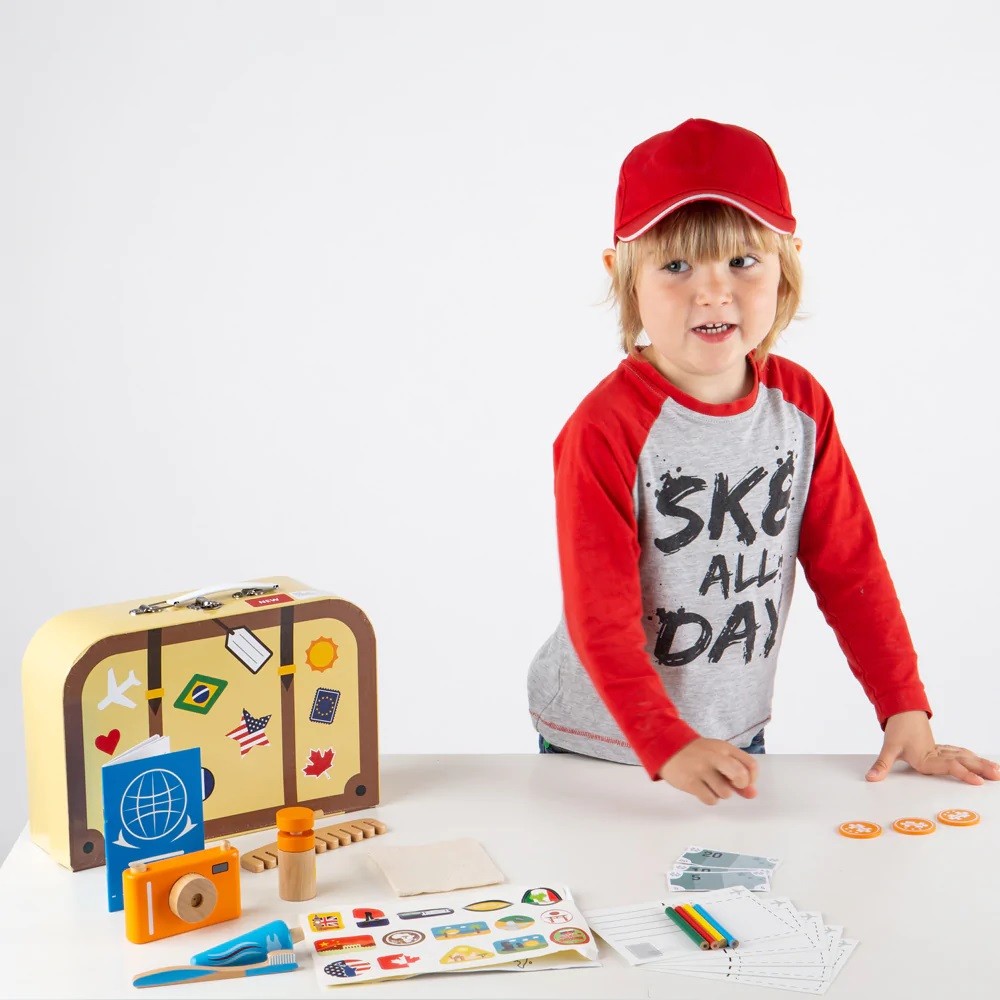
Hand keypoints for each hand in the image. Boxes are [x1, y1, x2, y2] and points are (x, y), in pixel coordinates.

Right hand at [658, 737, 757, 804]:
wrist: (666, 746)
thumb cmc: (697, 753)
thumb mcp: (718, 756)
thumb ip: (736, 773)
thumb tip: (752, 794)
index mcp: (724, 748)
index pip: (751, 765)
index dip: (751, 779)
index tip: (742, 782)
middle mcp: (715, 757)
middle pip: (740, 776)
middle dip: (740, 785)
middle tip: (731, 785)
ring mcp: (702, 769)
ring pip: (725, 793)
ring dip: (721, 793)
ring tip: (711, 785)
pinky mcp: (690, 781)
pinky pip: (710, 799)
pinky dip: (709, 798)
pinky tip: (702, 789)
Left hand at [866, 711, 999, 784]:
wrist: (901, 709)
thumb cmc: (897, 728)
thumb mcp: (889, 747)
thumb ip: (882, 764)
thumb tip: (871, 778)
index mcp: (926, 758)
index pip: (948, 766)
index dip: (962, 773)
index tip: (977, 781)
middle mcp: (936, 754)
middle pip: (962, 761)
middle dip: (980, 769)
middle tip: (997, 776)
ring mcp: (940, 750)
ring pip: (964, 757)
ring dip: (980, 763)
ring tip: (997, 771)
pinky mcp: (940, 748)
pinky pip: (959, 753)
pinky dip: (972, 757)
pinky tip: (981, 761)